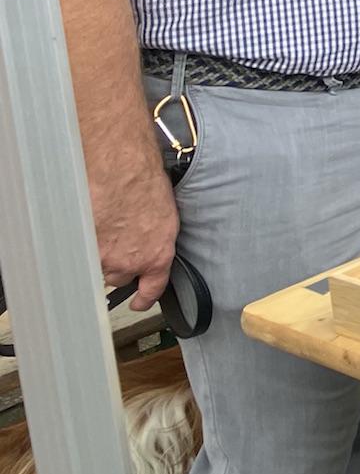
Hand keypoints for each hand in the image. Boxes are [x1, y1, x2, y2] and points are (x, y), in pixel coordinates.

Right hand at [90, 138, 178, 310]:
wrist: (121, 170)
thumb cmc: (146, 185)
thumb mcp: (165, 218)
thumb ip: (156, 241)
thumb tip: (149, 245)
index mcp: (156, 255)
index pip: (151, 290)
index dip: (144, 300)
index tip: (140, 302)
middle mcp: (128, 262)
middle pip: (118, 276)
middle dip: (118, 261)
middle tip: (119, 237)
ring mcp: (102, 257)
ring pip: (98, 263)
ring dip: (100, 248)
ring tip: (106, 222)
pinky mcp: (81, 247)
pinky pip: (80, 251)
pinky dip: (84, 238)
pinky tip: (91, 218)